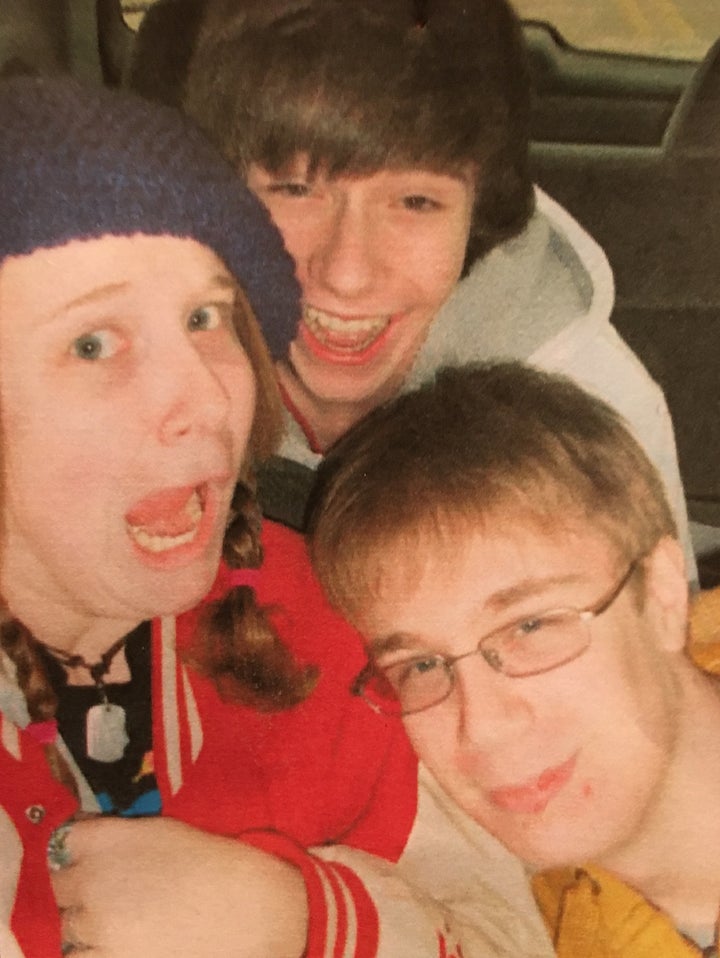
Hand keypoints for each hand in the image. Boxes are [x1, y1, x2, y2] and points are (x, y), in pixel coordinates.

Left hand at [50, 817, 307, 957]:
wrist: (253, 914)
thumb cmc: (217, 865)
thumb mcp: (164, 831)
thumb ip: (119, 836)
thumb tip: (91, 844)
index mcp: (107, 841)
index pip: (65, 843)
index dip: (82, 850)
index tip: (97, 857)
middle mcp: (91, 882)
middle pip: (63, 886)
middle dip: (84, 888)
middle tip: (120, 893)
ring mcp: (94, 930)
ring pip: (70, 928)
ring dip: (89, 925)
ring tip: (131, 923)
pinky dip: (99, 952)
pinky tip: (130, 944)